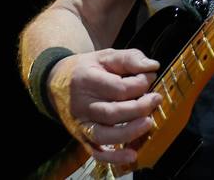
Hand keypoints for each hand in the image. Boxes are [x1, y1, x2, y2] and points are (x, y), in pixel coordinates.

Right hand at [48, 48, 161, 164]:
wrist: (57, 81)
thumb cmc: (87, 68)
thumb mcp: (105, 55)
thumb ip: (130, 58)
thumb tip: (152, 67)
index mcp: (86, 80)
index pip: (118, 88)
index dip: (140, 83)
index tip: (149, 77)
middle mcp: (81, 104)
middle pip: (112, 113)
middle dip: (139, 108)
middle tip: (156, 99)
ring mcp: (81, 123)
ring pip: (105, 135)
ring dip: (130, 132)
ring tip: (148, 123)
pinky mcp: (82, 136)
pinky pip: (97, 152)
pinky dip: (114, 157)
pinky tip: (131, 155)